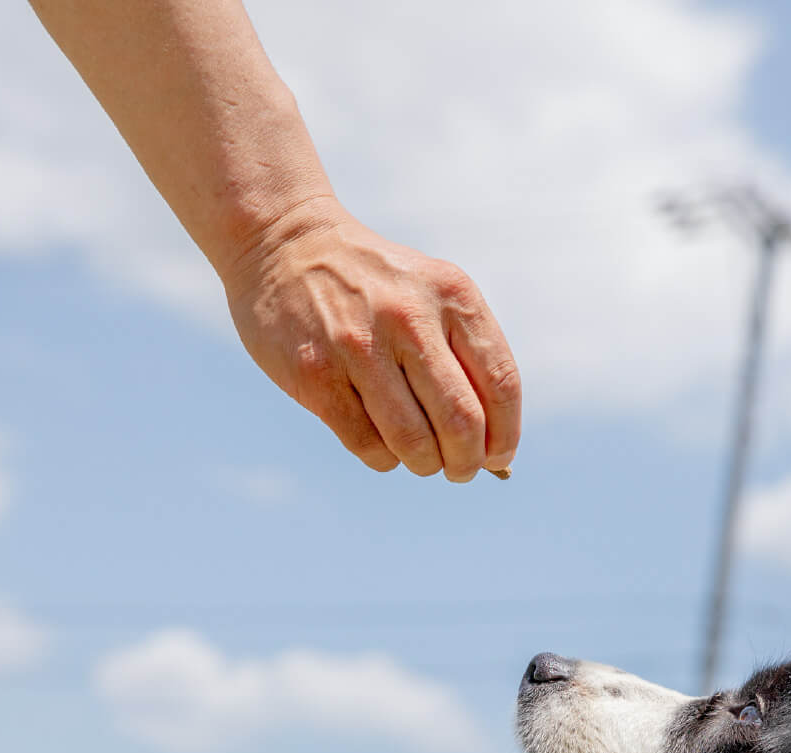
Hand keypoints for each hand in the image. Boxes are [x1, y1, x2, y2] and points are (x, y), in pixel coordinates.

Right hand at [225, 200, 520, 481]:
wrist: (285, 244)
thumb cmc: (374, 286)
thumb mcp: (429, 294)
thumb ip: (464, 356)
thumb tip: (492, 450)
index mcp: (452, 294)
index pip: (501, 384)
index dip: (505, 435)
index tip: (497, 455)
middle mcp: (409, 317)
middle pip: (462, 423)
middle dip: (466, 462)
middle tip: (459, 470)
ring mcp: (358, 346)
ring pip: (414, 443)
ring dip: (425, 465)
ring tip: (421, 459)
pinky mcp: (316, 373)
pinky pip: (367, 445)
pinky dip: (384, 458)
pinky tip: (382, 443)